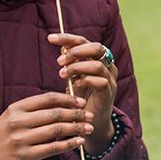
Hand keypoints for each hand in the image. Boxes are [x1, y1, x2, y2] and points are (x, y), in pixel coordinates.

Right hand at [0, 92, 92, 159]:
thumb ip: (33, 111)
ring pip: (56, 130)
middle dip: (76, 114)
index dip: (67, 99)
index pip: (47, 99)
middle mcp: (17, 122)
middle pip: (54, 113)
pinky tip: (79, 142)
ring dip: (76, 128)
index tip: (81, 102)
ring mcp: (21, 139)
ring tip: (89, 128)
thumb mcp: (12, 118)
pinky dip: (69, 144)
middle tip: (89, 115)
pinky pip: (53, 148)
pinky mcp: (25, 155)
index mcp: (15, 108)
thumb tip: (62, 104)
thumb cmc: (3, 138)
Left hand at [49, 33, 117, 153]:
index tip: (50, 38)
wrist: (90, 121)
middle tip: (59, 61)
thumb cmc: (81, 97)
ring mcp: (110, 79)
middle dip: (75, 52)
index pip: (84, 41)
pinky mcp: (109, 93)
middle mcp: (107, 66)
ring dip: (77, 67)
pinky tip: (74, 85)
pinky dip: (85, 80)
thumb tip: (61, 46)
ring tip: (63, 74)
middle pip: (96, 47)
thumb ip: (71, 62)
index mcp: (97, 58)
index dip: (67, 38)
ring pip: (98, 64)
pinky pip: (100, 81)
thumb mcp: (73, 76)